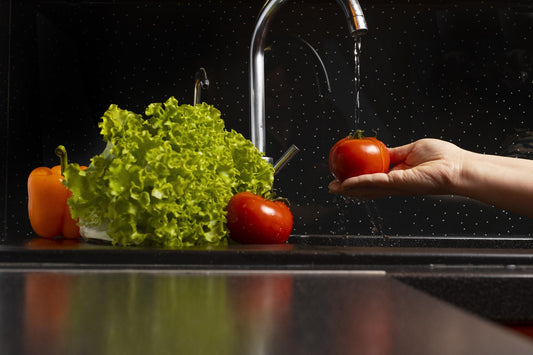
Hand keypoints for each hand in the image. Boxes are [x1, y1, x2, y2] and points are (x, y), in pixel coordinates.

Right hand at [328, 139, 465, 198]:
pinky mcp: (399, 183)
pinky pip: (375, 182)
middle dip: (349, 188)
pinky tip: (347, 183)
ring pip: (367, 188)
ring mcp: (397, 185)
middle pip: (367, 188)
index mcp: (399, 175)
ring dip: (349, 189)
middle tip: (333, 186)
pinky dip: (359, 183)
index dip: (358, 178)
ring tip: (334, 188)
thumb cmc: (444, 158)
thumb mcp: (412, 150)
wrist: (458, 167)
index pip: (373, 178)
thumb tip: (380, 150)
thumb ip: (395, 153)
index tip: (345, 174)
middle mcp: (396, 184)